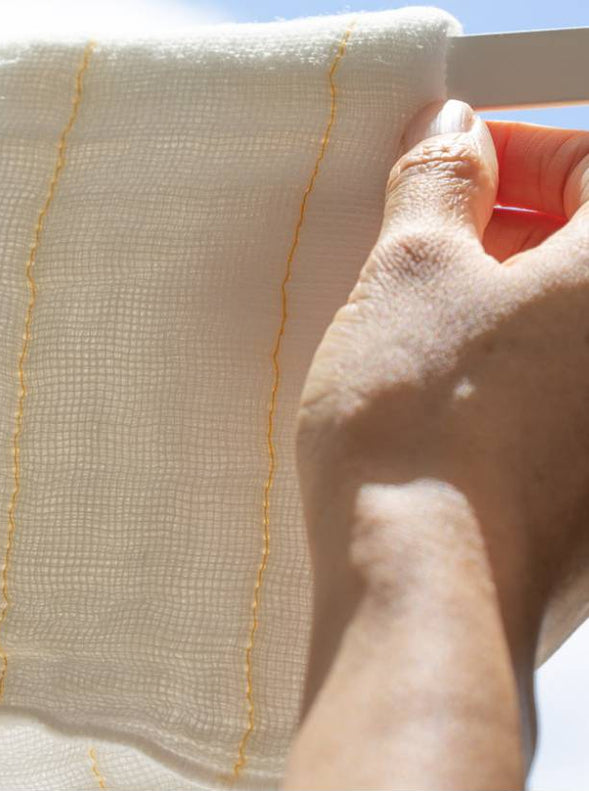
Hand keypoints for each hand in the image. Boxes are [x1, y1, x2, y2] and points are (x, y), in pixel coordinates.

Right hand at [288, 100, 588, 786]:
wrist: (429, 592)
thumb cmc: (425, 433)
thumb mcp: (408, 274)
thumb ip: (438, 184)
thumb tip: (449, 138)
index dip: (513, 153)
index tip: (446, 170)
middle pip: (588, 254)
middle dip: (509, 231)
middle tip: (422, 247)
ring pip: (570, 333)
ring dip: (508, 309)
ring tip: (418, 329)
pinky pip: (566, 404)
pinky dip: (519, 382)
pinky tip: (445, 403)